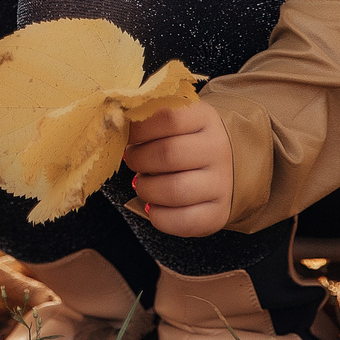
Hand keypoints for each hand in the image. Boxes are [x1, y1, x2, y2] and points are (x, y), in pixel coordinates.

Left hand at [124, 101, 233, 236]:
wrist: (224, 165)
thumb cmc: (185, 140)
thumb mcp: (173, 119)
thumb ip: (147, 118)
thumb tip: (114, 123)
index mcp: (205, 118)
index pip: (169, 117)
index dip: (139, 128)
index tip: (129, 135)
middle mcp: (218, 149)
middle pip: (168, 154)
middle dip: (138, 160)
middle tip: (132, 161)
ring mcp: (221, 183)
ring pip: (174, 190)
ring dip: (146, 189)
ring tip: (142, 184)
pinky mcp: (218, 213)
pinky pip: (183, 221)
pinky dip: (159, 217)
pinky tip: (153, 206)